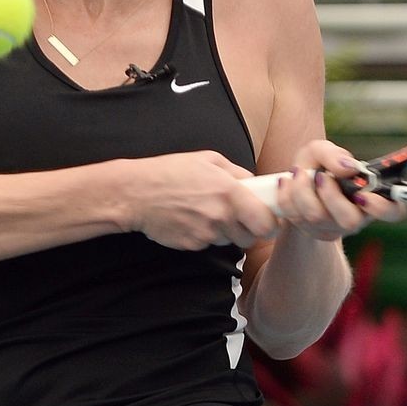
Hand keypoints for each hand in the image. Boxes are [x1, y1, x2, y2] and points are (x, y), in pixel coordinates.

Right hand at [126, 150, 282, 250]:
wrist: (136, 194)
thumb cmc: (170, 172)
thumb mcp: (208, 159)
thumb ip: (237, 172)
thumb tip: (255, 182)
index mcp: (230, 192)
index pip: (266, 222)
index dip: (271, 224)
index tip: (268, 220)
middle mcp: (221, 216)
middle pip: (252, 238)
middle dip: (250, 230)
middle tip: (241, 218)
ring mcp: (206, 234)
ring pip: (230, 241)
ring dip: (227, 232)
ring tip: (209, 213)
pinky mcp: (193, 246)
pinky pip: (210, 244)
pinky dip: (206, 235)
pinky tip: (193, 219)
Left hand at [265, 141, 404, 241]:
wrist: (295, 181)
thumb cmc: (318, 166)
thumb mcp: (323, 151)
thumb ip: (334, 154)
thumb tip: (347, 168)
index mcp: (371, 197)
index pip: (393, 211)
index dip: (382, 208)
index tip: (363, 194)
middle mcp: (356, 217)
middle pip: (350, 221)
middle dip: (331, 196)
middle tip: (320, 175)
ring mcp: (332, 228)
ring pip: (317, 218)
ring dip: (303, 191)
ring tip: (298, 172)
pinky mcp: (309, 231)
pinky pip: (295, 217)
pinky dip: (286, 195)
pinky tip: (286, 182)